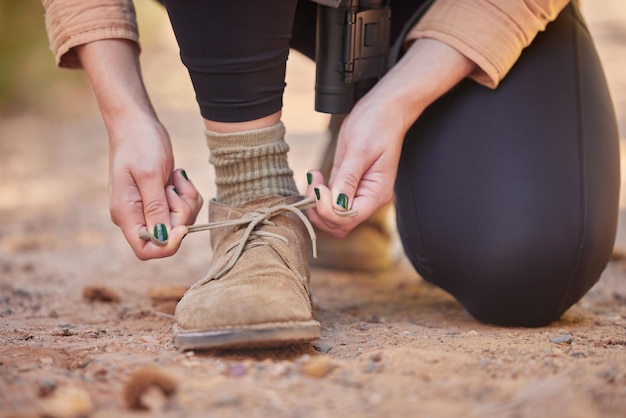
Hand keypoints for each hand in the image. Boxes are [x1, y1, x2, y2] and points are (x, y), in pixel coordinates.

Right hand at [108, 116, 202, 258]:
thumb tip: (162, 239)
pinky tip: (177, 176)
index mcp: (125, 214)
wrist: (137, 122)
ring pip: (179, 223)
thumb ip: (156, 208)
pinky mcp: (160, 200)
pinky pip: (183, 209)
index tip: (182, 225)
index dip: (168, 245)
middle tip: (177, 188)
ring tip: (176, 177)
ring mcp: (148, 208)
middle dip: (181, 214)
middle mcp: (135, 216)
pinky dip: (186, 194)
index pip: (145, 250)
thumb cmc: (140, 144)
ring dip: (186, 201)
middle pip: (168, 236)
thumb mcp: (150, 175)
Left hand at [307, 39, 476, 236]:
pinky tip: (316, 176)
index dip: (328, 209)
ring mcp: (358, 193)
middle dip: (320, 209)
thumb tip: (335, 204)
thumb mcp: (360, 150)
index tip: (319, 186)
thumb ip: (347, 179)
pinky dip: (318, 196)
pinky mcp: (347, 185)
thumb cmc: (376, 124)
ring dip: (317, 204)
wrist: (384, 109)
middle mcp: (368, 198)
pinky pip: (330, 203)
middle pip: (339, 225)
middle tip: (314, 182)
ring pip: (332, 217)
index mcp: (376, 194)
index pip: (348, 219)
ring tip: (314, 178)